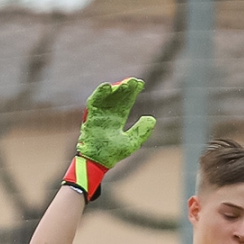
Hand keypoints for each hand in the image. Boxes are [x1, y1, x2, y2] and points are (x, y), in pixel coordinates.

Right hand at [65, 78, 155, 201]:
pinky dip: (99, 94)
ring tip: (124, 84)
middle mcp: (108, 114)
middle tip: (134, 81)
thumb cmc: (112, 154)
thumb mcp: (132, 142)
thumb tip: (152, 118)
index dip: (133, 92)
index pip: (126, 102)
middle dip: (125, 88)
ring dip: (115, 89)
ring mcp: (99, 115)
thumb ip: (141, 130)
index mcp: (117, 119)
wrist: (98, 162)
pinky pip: (94, 103)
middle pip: (118, 97)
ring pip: (107, 97)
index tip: (141, 84)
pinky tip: (106, 86)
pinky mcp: (91, 117)